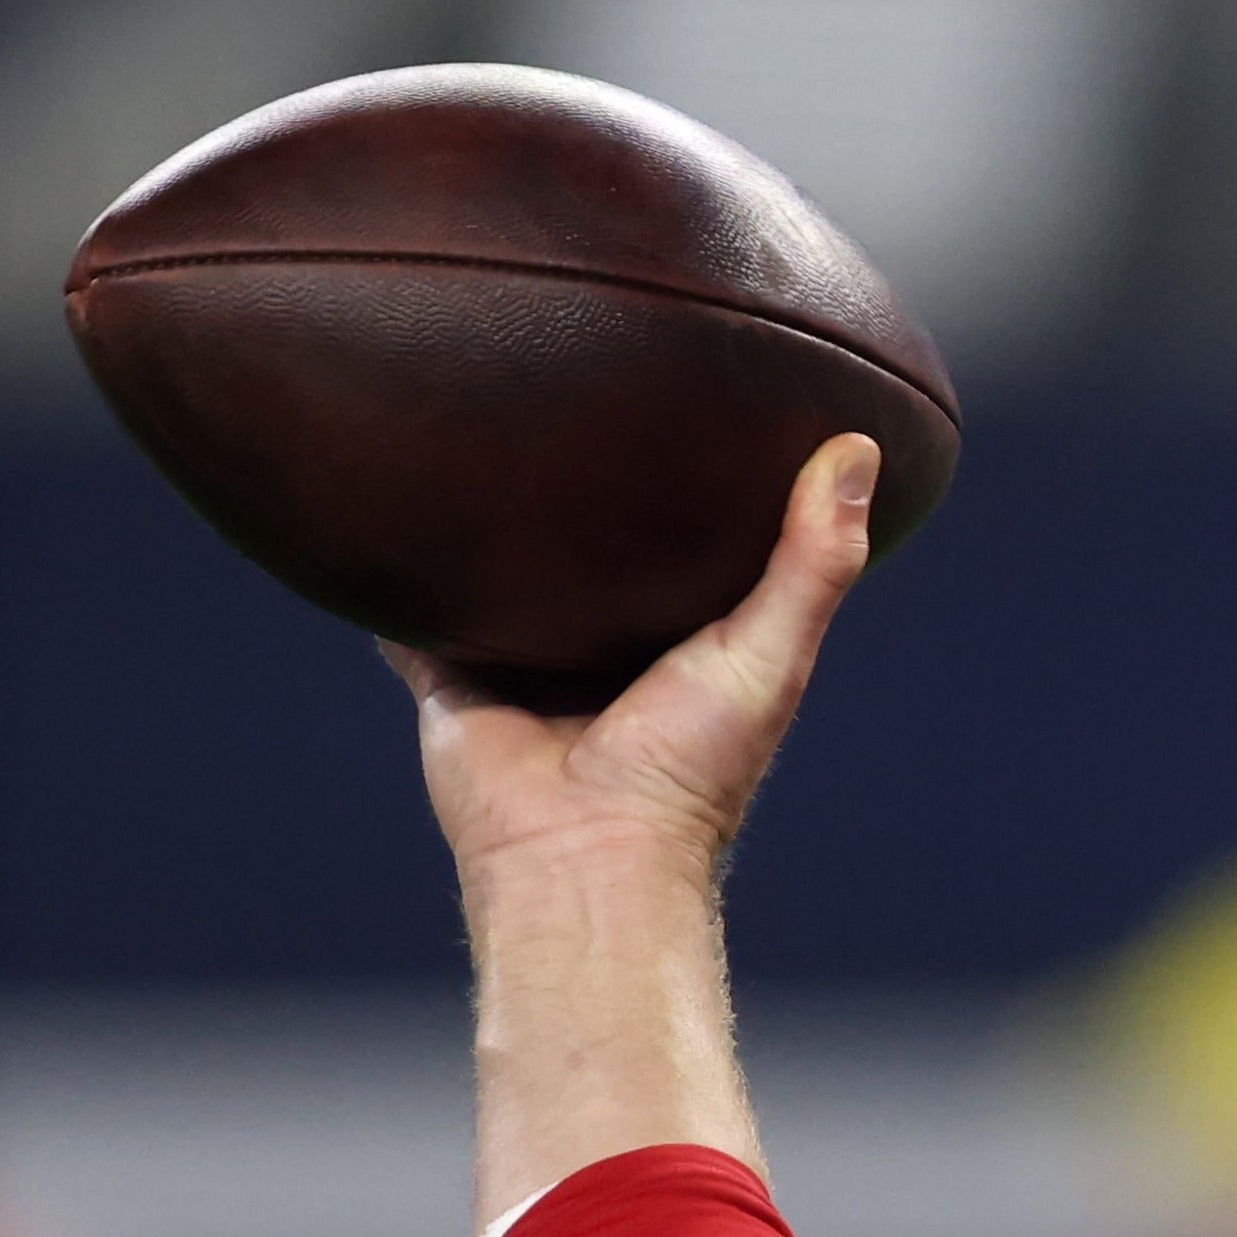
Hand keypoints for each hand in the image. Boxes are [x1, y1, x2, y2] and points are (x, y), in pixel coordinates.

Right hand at [397, 435, 879, 890]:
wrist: (582, 849)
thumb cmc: (692, 767)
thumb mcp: (772, 652)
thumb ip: (815, 561)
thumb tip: (858, 447)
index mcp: (683, 637)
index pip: (691, 541)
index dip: (697, 481)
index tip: (700, 400)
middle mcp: (601, 643)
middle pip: (587, 550)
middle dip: (580, 489)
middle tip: (568, 386)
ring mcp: (521, 656)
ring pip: (497, 572)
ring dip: (486, 522)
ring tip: (474, 422)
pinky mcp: (450, 672)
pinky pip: (412, 613)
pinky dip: (395, 575)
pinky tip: (377, 507)